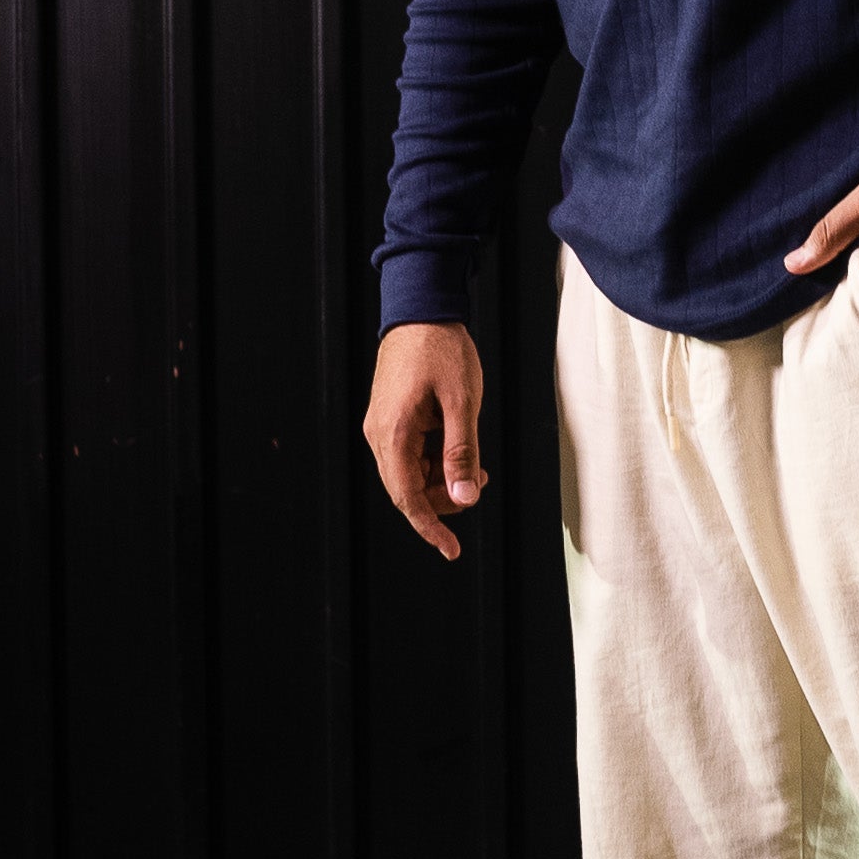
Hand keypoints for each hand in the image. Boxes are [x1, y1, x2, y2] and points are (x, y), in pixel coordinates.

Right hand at [363, 321, 486, 559]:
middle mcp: (379, 434)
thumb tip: (464, 498)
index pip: (407, 498)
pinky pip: (410, 452)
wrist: (421, 308)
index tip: (451, 550)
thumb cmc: (442, 349)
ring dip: (441, 478)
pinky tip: (459, 448)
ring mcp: (382, 425)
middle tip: (479, 484)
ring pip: (410, 472)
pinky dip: (435, 459)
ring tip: (475, 464)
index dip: (430, 528)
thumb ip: (462, 453)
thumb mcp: (462, 402)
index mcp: (393, 433)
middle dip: (443, 498)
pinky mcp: (390, 416)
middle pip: (407, 489)